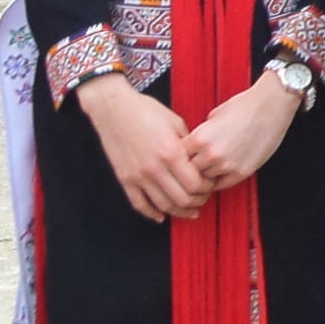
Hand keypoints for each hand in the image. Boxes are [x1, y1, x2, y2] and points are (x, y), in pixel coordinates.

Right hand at [82, 74, 209, 220]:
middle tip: (203, 197)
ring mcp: (138, 176)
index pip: (196, 184)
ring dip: (180, 211)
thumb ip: (189, 145)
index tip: (210, 184)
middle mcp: (154, 168)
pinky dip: (153, 213)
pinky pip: (140, 204)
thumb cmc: (146, 111)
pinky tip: (162, 215)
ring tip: (189, 209)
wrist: (114, 108)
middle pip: (182, 199)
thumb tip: (202, 161)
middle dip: (197, 201)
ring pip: (163, 206)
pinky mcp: (125, 179)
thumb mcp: (176, 122)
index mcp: (170, 152)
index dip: (207, 188)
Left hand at [183, 75, 300, 191]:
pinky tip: (218, 173)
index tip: (181, 157)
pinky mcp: (242, 172)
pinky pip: (221, 185)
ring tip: (206, 168)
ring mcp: (227, 165)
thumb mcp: (213, 116)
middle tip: (191, 166)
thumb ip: (200, 134)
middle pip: (188, 171)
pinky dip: (218, 181)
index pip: (177, 157)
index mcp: (200, 138)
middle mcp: (211, 154)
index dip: (178, 156)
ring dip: (204, 176)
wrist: (272, 105)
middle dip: (189, 168)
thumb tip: (193, 146)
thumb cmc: (245, 106)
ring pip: (204, 180)